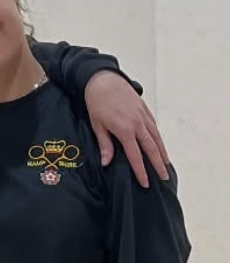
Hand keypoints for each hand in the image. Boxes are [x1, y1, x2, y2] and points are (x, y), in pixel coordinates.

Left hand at [84, 71, 170, 186]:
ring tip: (166, 164)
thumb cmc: (97, 103)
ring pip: (156, 137)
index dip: (141, 171)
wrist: (104, 81)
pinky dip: (158, 137)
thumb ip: (105, 145)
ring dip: (162, 152)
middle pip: (152, 149)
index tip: (146, 182)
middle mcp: (138, 124)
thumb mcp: (97, 125)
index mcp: (125, 130)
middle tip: (164, 177)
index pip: (136, 156)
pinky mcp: (145, 109)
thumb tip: (107, 162)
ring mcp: (143, 116)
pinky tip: (159, 144)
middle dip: (158, 164)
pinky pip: (154, 127)